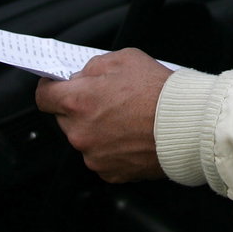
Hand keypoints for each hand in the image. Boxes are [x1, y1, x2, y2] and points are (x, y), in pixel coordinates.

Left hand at [34, 48, 169, 182]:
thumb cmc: (160, 92)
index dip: (51, 88)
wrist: (188, 126)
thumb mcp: (124, 59)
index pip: (44, 97)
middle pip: (65, 118)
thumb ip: (94, 67)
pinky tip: (131, 137)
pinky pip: (102, 157)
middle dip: (80, 108)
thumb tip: (82, 76)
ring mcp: (94, 156)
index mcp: (78, 101)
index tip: (57, 87)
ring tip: (125, 119)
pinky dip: (112, 149)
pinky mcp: (110, 173)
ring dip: (97, 130)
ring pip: (85, 139)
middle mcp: (80, 132)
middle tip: (107, 100)